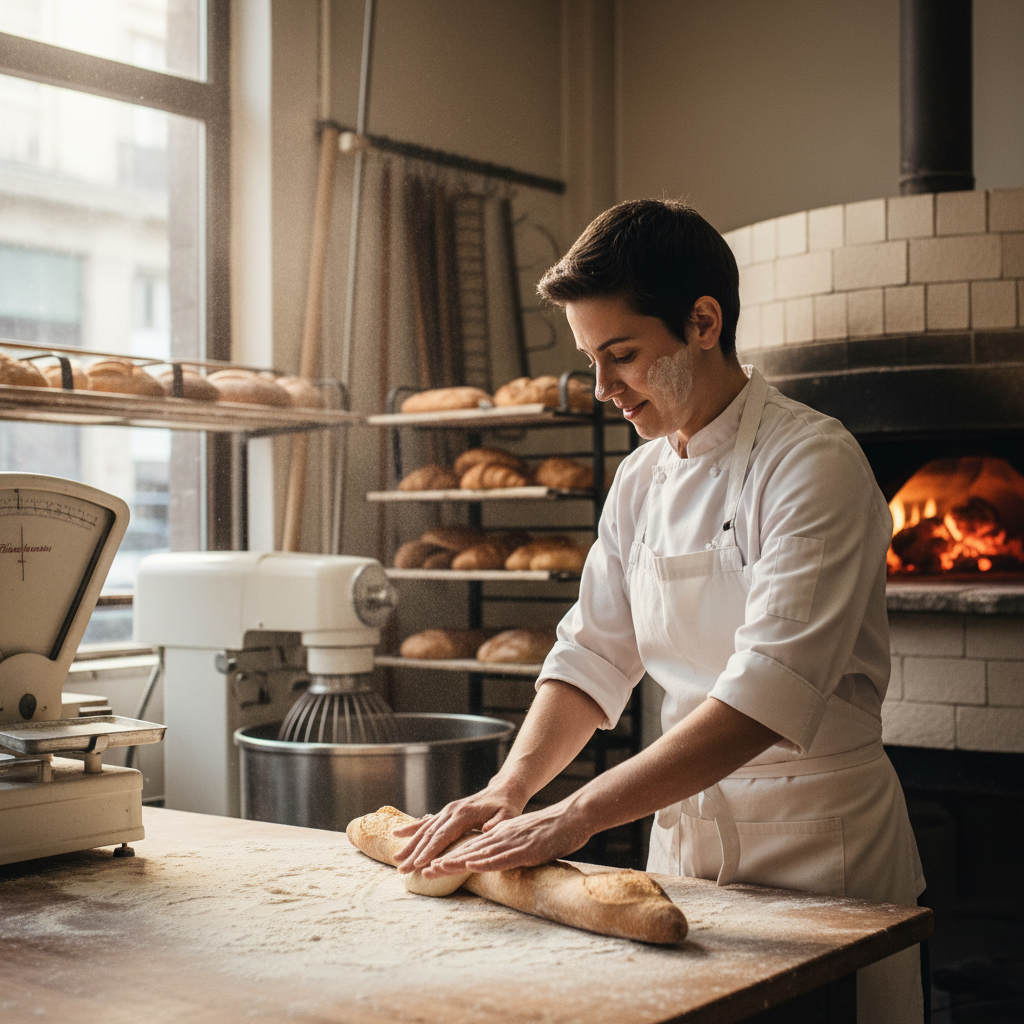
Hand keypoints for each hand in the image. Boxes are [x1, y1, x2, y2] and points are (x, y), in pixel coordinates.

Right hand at [392, 786, 525, 873]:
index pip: (443, 836)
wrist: (503, 790)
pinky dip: (411, 828)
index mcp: (463, 814)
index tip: (418, 864)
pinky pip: (425, 822)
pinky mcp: (445, 812)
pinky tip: (396, 835)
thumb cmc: (507, 806)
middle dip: (414, 853)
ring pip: (424, 830)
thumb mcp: (508, 814)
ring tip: (396, 860)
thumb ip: (499, 822)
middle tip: (401, 870)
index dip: (430, 851)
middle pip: (429, 835)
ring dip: (409, 845)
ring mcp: (446, 811)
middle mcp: (451, 811)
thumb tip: (487, 828)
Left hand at [420, 799, 592, 876]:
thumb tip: (489, 853)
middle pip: (467, 850)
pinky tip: (472, 864)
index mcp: (499, 835)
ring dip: (456, 862)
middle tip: (419, 870)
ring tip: (434, 869)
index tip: (426, 866)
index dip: (447, 857)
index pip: (468, 847)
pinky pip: (503, 856)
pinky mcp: (527, 848)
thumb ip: (505, 843)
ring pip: (479, 852)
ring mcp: (513, 841)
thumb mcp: (522, 836)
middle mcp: (501, 836)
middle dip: (442, 861)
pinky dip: (486, 860)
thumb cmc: (551, 830)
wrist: (575, 816)